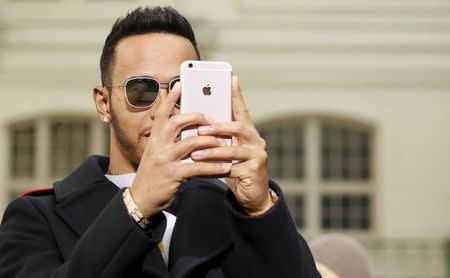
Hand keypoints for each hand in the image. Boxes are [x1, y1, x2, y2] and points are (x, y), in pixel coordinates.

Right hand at [129, 83, 231, 217]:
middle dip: (196, 117)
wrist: (141, 199)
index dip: (171, 99)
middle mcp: (157, 145)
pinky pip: (197, 167)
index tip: (180, 84)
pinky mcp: (172, 174)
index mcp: (154, 138)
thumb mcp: (156, 153)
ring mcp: (164, 159)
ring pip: (190, 143)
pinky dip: (213, 167)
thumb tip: (185, 126)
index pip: (162, 114)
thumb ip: (167, 140)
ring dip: (211, 142)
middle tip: (210, 118)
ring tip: (225, 144)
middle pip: (176, 122)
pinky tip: (225, 167)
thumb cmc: (154, 174)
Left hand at [192, 76, 273, 215]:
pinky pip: (232, 166)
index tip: (231, 78)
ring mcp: (257, 154)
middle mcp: (256, 140)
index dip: (236, 95)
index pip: (242, 110)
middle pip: (238, 127)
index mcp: (248, 132)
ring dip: (212, 150)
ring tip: (195, 152)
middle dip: (217, 126)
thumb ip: (218, 138)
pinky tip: (202, 168)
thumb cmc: (236, 168)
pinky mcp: (255, 169)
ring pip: (233, 148)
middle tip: (200, 128)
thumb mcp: (226, 150)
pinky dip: (215, 167)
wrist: (252, 195)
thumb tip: (197, 123)